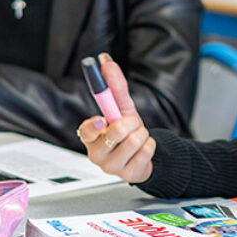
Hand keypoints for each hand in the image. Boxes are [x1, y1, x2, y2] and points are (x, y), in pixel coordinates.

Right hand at [76, 53, 154, 183]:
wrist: (142, 154)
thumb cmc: (126, 131)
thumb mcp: (121, 107)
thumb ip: (114, 86)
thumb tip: (105, 61)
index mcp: (91, 136)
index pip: (86, 131)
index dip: (93, 125)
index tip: (103, 118)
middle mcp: (97, 154)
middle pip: (116, 133)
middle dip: (131, 121)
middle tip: (131, 123)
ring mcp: (112, 167)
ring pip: (135, 140)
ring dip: (142, 132)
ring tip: (137, 135)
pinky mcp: (129, 175)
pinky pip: (147, 151)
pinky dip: (150, 144)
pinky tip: (143, 148)